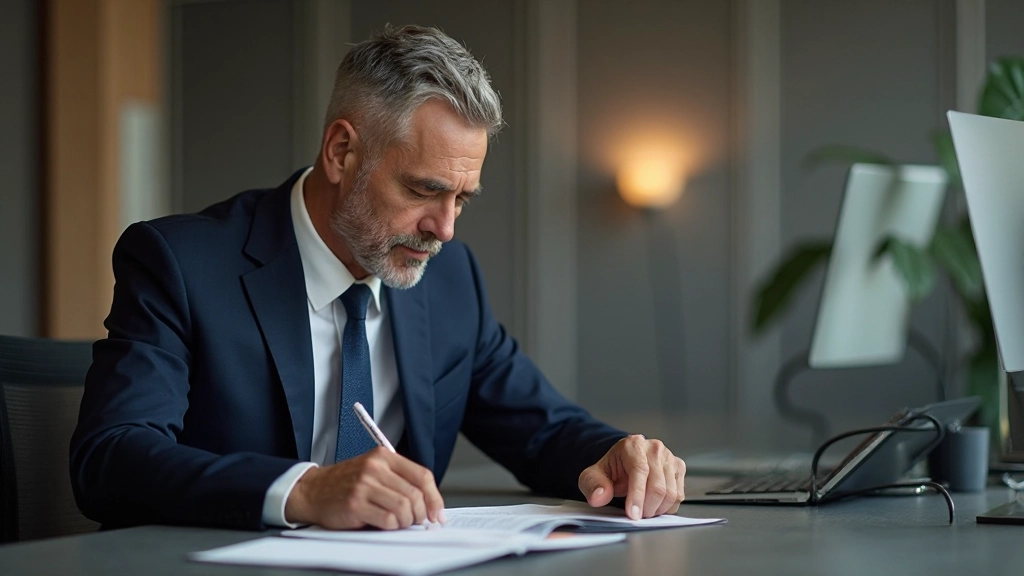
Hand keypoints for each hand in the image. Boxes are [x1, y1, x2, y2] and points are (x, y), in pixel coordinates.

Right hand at [284, 447, 444, 528]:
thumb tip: (428, 504)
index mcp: (384, 456)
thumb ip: (399, 481)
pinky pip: (387, 520)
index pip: (422, 475)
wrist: (312, 490)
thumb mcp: (374, 472)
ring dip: (405, 522)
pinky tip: (383, 524)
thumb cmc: (345, 484)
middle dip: (420, 514)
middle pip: (415, 494)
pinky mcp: (355, 503)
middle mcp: (375, 467)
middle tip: (415, 521)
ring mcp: (364, 484)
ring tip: (397, 523)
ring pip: (403, 508)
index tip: (437, 513)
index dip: (434, 497)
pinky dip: (390, 527)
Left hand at [578, 434, 685, 519]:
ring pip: (671, 493)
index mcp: (633, 445)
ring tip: (644, 509)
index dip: (637, 496)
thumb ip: (593, 485)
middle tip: (637, 515)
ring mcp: (669, 457)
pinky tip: (654, 504)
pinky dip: (667, 507)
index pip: (640, 471)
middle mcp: (654, 448)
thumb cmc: (611, 470)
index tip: (633, 514)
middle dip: (647, 507)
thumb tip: (599, 497)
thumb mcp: (593, 476)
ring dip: (657, 509)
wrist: (623, 463)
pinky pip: (679, 495)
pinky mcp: (679, 467)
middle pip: (658, 486)